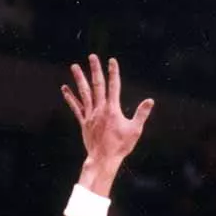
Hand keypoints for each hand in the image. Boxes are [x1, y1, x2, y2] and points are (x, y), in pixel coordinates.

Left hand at [61, 54, 153, 171]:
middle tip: (92, 56)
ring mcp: (90, 115)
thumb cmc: (121, 146)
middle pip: (97, 85)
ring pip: (84, 93)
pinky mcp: (84, 122)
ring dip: (79, 79)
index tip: (112, 61)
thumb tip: (150, 101)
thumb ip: (141, 114)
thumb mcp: (135, 130)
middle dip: (95, 70)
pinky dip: (70, 98)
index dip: (113, 73)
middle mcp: (100, 109)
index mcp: (113, 109)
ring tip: (74, 66)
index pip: (114, 86)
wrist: (103, 159)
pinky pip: (76, 107)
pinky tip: (65, 89)